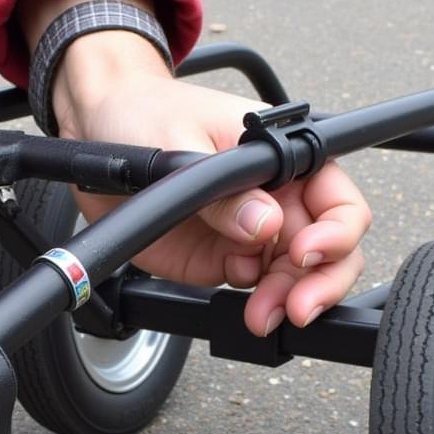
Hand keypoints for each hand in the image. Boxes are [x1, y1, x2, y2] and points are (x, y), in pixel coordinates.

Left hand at [53, 32, 371, 335]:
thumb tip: (265, 225)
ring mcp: (249, 234)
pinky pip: (253, 291)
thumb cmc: (146, 115)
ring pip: (293, 278)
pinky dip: (254, 306)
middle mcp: (276, 199)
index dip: (336, 232)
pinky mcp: (220, 261)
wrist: (95, 133)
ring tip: (261, 318)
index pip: (338, 200)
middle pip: (328, 250)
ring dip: (285, 302)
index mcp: (283, 158)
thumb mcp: (182, 144)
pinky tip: (241, 308)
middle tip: (296, 309)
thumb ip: (223, 192)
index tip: (305, 253)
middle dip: (320, 283)